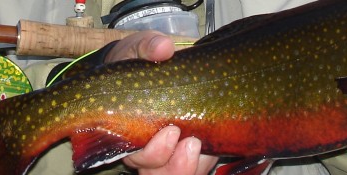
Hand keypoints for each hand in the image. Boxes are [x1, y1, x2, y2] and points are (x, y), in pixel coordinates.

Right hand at [102, 31, 217, 174]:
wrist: (157, 61)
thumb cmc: (139, 59)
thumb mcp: (137, 47)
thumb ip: (146, 47)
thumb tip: (164, 48)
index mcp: (129, 131)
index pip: (137, 157)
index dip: (153, 154)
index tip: (170, 132)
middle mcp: (150, 147)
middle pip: (160, 173)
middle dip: (176, 166)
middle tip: (192, 142)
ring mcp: (174, 149)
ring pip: (182, 172)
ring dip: (195, 164)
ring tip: (204, 142)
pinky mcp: (196, 144)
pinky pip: (203, 164)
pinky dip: (211, 156)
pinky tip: (217, 140)